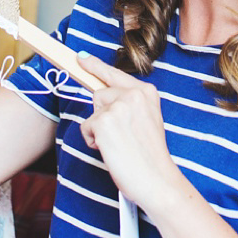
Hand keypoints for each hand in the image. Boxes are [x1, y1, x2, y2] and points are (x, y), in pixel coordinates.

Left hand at [78, 52, 187, 212]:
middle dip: (102, 114)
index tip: (81, 58)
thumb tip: (101, 94)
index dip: (95, 66)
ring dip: (99, 129)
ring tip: (119, 144)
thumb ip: (129, 104)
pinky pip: (86, 127)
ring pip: (93, 111)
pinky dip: (94, 141)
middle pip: (100, 94)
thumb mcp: (146, 120)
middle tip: (118, 136)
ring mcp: (118, 106)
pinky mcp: (104, 122)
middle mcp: (133, 94)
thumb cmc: (150, 156)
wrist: (156, 179)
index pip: (115, 75)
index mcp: (146, 92)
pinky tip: (112, 150)